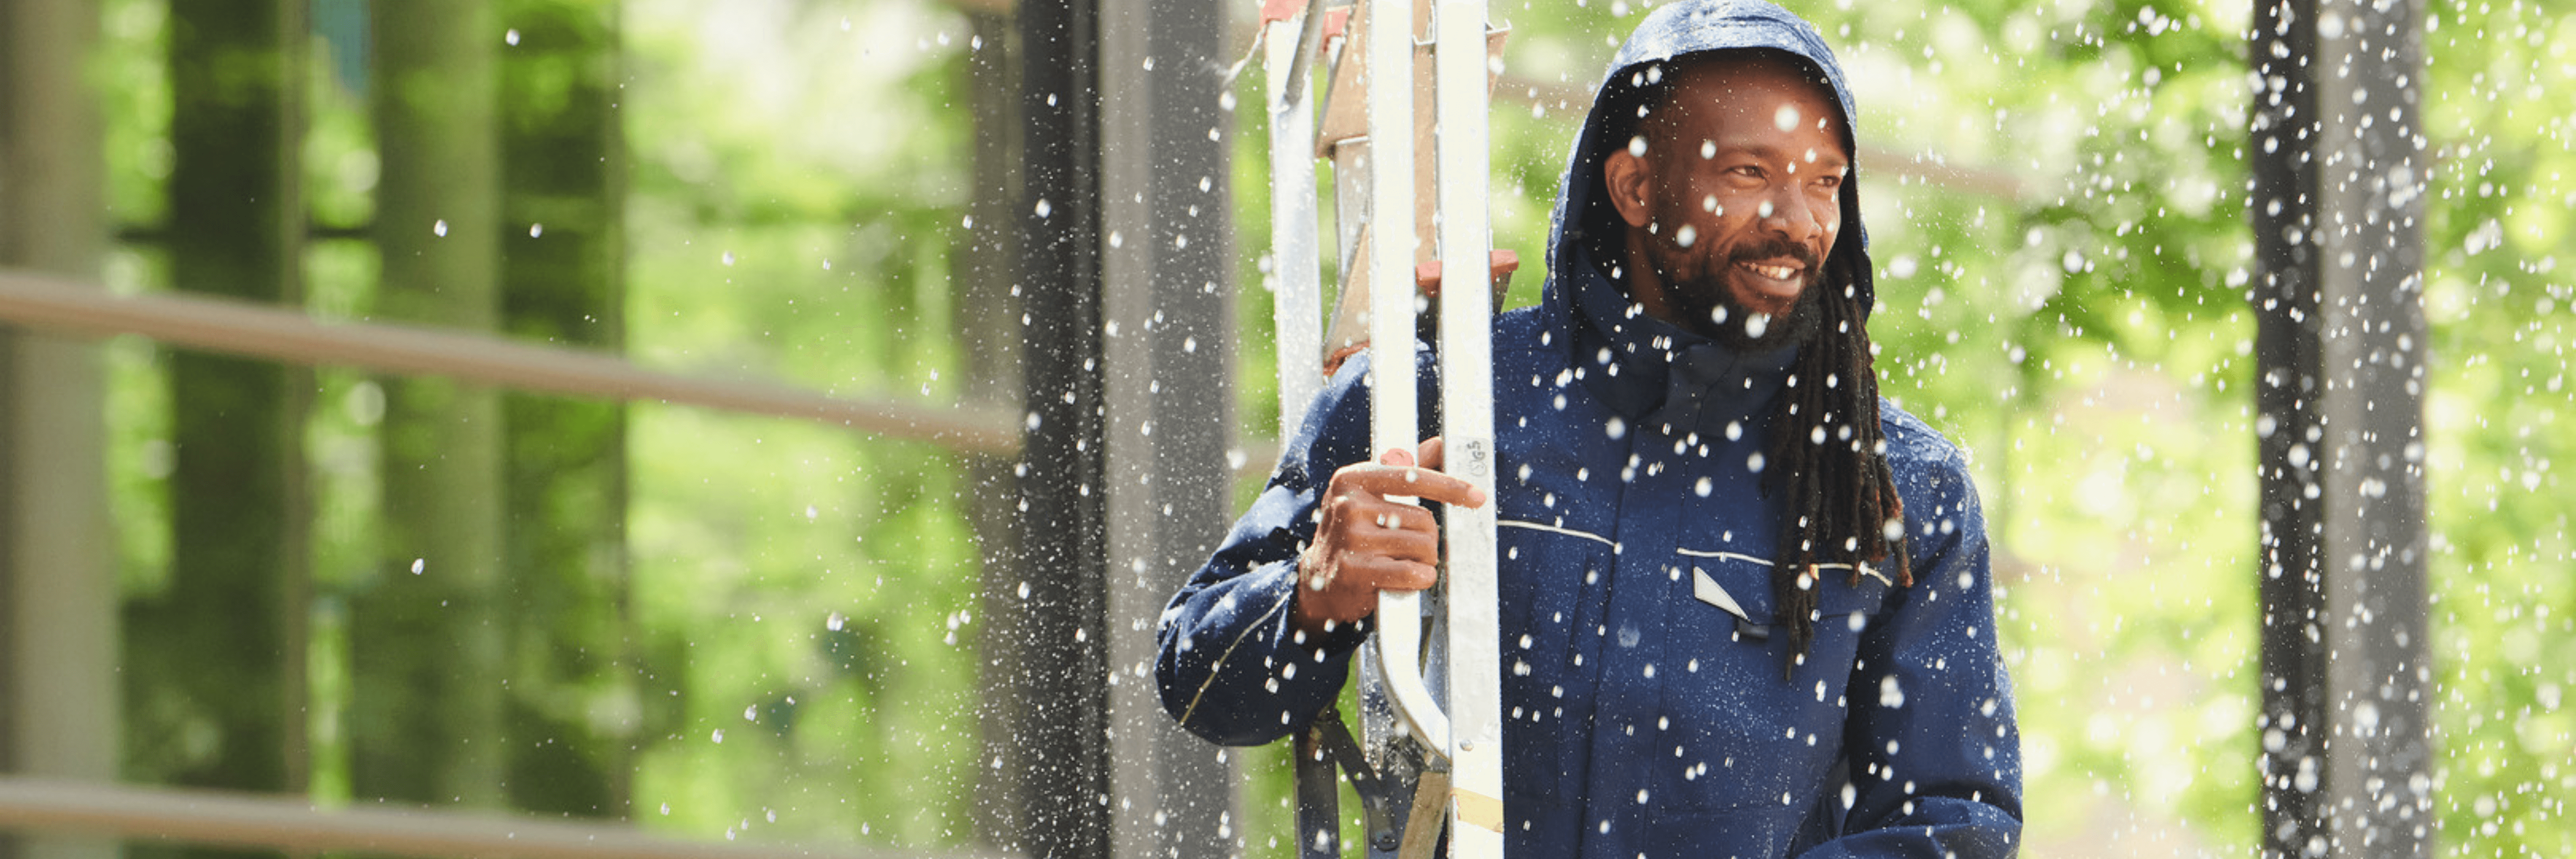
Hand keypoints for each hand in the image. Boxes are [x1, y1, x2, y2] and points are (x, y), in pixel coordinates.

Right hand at [1292, 437, 1487, 636]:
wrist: (1318, 579)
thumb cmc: (1352, 533)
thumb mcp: (1369, 494)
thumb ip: (1404, 469)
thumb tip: (1438, 444)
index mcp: (1352, 479)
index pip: (1413, 477)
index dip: (1450, 487)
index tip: (1476, 496)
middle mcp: (1348, 505)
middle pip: (1425, 519)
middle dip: (1428, 538)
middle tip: (1407, 546)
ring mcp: (1350, 538)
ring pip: (1423, 547)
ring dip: (1423, 560)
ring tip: (1400, 562)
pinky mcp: (1355, 571)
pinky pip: (1413, 573)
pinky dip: (1420, 578)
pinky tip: (1405, 579)